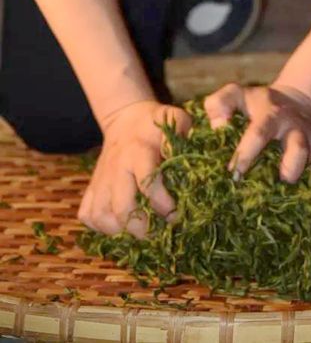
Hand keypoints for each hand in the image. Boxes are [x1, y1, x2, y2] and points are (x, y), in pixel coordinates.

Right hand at [78, 100, 191, 237]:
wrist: (125, 118)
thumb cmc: (155, 123)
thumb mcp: (174, 118)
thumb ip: (181, 132)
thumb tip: (178, 156)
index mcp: (138, 152)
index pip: (147, 183)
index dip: (162, 203)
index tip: (176, 214)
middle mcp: (117, 168)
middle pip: (122, 207)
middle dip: (141, 228)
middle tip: (157, 235)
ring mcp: (101, 178)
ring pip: (100, 215)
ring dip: (120, 231)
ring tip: (138, 232)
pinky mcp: (92, 186)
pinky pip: (87, 214)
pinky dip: (100, 226)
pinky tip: (119, 224)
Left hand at [203, 83, 310, 185]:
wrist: (296, 100)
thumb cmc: (258, 105)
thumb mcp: (237, 96)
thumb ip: (220, 104)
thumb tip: (218, 126)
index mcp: (270, 116)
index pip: (259, 133)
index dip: (247, 153)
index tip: (235, 174)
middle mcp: (295, 127)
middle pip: (299, 147)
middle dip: (292, 167)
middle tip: (281, 181)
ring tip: (308, 191)